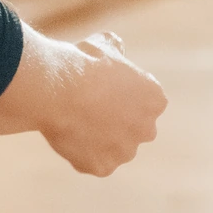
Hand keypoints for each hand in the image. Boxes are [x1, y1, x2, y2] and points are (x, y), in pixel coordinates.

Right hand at [33, 32, 166, 175]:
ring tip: (71, 121)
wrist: (58, 89)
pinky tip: (65, 135)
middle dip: (114, 123)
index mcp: (154, 99)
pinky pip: (91, 163)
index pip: (143, 103)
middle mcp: (147, 129)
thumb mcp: (102, 45)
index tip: (99, 89)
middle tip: (86, 108)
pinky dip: (79, 154)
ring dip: (97, 141)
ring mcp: (125, 151)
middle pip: (132, 129)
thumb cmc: (81, 63)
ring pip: (112, 149)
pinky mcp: (103, 167)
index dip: (118, 96)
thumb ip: (115, 49)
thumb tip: (116, 46)